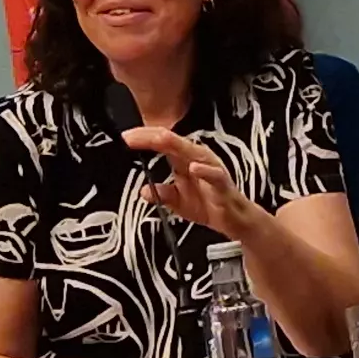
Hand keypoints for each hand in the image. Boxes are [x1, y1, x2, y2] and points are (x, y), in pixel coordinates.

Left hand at [124, 128, 256, 238]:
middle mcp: (198, 159)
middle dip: (150, 137)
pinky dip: (204, 170)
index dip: (143, 139)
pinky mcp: (222, 183)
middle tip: (130, 137)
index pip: (162, 143)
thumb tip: (144, 191)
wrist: (233, 220)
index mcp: (185, 160)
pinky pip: (214, 174)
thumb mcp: (177, 202)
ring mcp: (211, 169)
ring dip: (174, 145)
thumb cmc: (209, 204)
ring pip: (192, 151)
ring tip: (156, 141)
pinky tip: (193, 168)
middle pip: (172, 141)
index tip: (125, 138)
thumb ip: (162, 194)